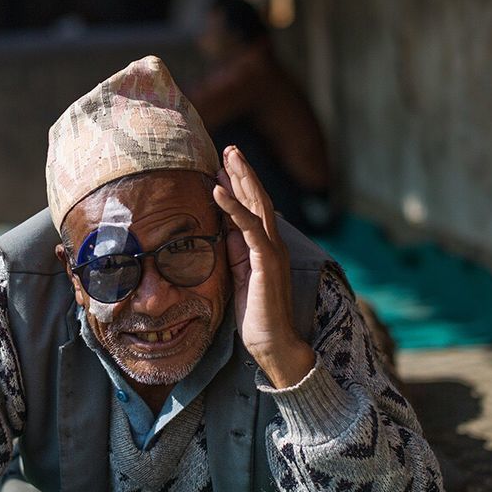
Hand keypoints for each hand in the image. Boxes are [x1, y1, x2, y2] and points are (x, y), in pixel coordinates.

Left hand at [213, 146, 316, 387]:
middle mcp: (273, 244)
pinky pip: (248, 227)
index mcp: (265, 248)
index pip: (253, 208)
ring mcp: (272, 250)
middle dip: (243, 172)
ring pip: (258, 204)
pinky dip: (233, 206)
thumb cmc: (256, 316)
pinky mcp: (266, 260)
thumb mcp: (238, 276)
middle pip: (258, 198)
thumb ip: (234, 251)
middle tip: (229, 148)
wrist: (273, 344)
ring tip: (228, 155)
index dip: (240, 185)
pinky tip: (218, 189)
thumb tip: (222, 227)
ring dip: (242, 178)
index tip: (224, 165)